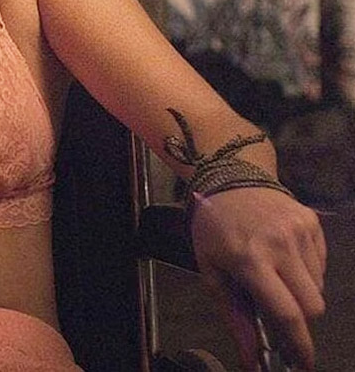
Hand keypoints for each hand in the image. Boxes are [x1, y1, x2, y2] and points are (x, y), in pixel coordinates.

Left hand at [190, 188, 325, 370]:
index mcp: (250, 259)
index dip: (299, 345)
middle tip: (280, 310)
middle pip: (313, 305)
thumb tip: (251, 358)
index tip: (302, 363)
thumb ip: (234, 315)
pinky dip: (307, 270)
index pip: (287, 313)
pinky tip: (284, 255)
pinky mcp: (312, 221)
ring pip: (319, 286)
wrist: (228, 178)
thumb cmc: (213, 228)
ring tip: (275, 273)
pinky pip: (321, 262)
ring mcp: (299, 231)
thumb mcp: (211, 271)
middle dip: (300, 317)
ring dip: (302, 291)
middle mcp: (280, 245)